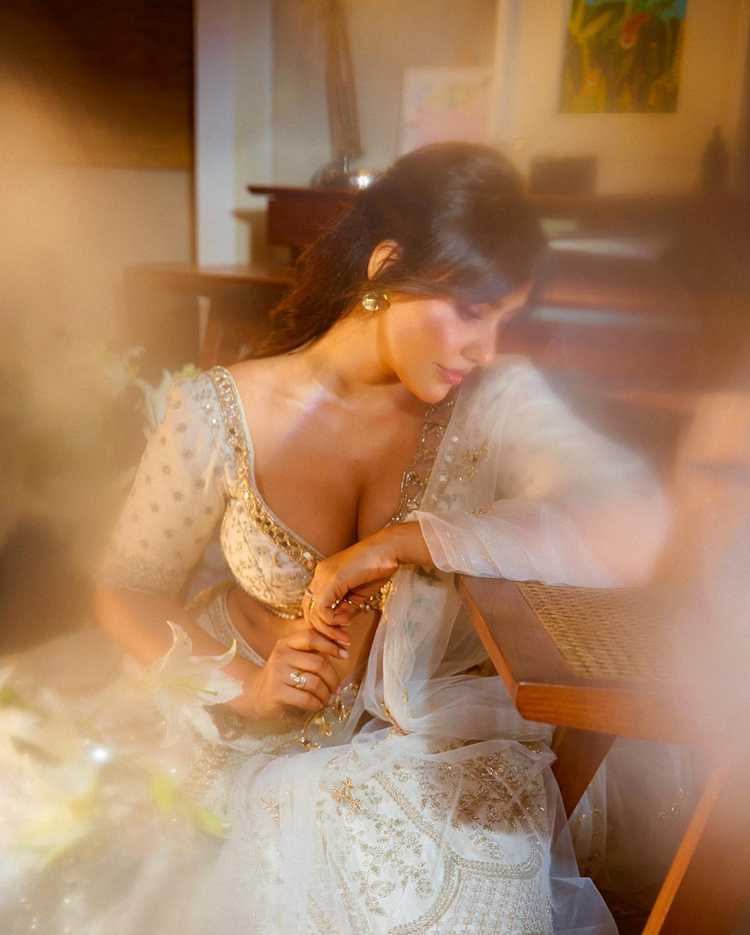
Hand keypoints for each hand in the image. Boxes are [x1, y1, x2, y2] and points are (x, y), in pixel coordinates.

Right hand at [239, 629, 345, 720]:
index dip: (331, 645)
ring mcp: (278, 674)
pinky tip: (317, 704)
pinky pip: (306, 698)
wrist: (257, 693)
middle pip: (318, 663)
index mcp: (287, 643)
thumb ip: (313, 650)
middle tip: (336, 688)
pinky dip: (317, 703)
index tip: (345, 654)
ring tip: (327, 698)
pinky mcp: (277, 692)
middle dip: (333, 679)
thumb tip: (343, 646)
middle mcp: (281, 655)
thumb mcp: (294, 656)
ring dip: (326, 694)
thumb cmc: (283, 674)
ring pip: (314, 682)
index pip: (311, 637)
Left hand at [303, 523, 431, 642]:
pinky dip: (332, 622)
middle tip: (341, 643)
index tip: (341, 635)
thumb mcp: (359, 593)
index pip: (313, 605)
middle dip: (324, 632)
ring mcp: (323, 576)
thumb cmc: (379, 567)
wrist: (389, 549)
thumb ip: (347, 607)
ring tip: (345, 638)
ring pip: (313, 613)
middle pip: (309, 611)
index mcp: (324, 576)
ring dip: (329, 630)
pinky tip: (346, 623)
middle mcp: (319, 575)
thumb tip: (340, 624)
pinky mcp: (332, 580)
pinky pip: (323, 609)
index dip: (323, 623)